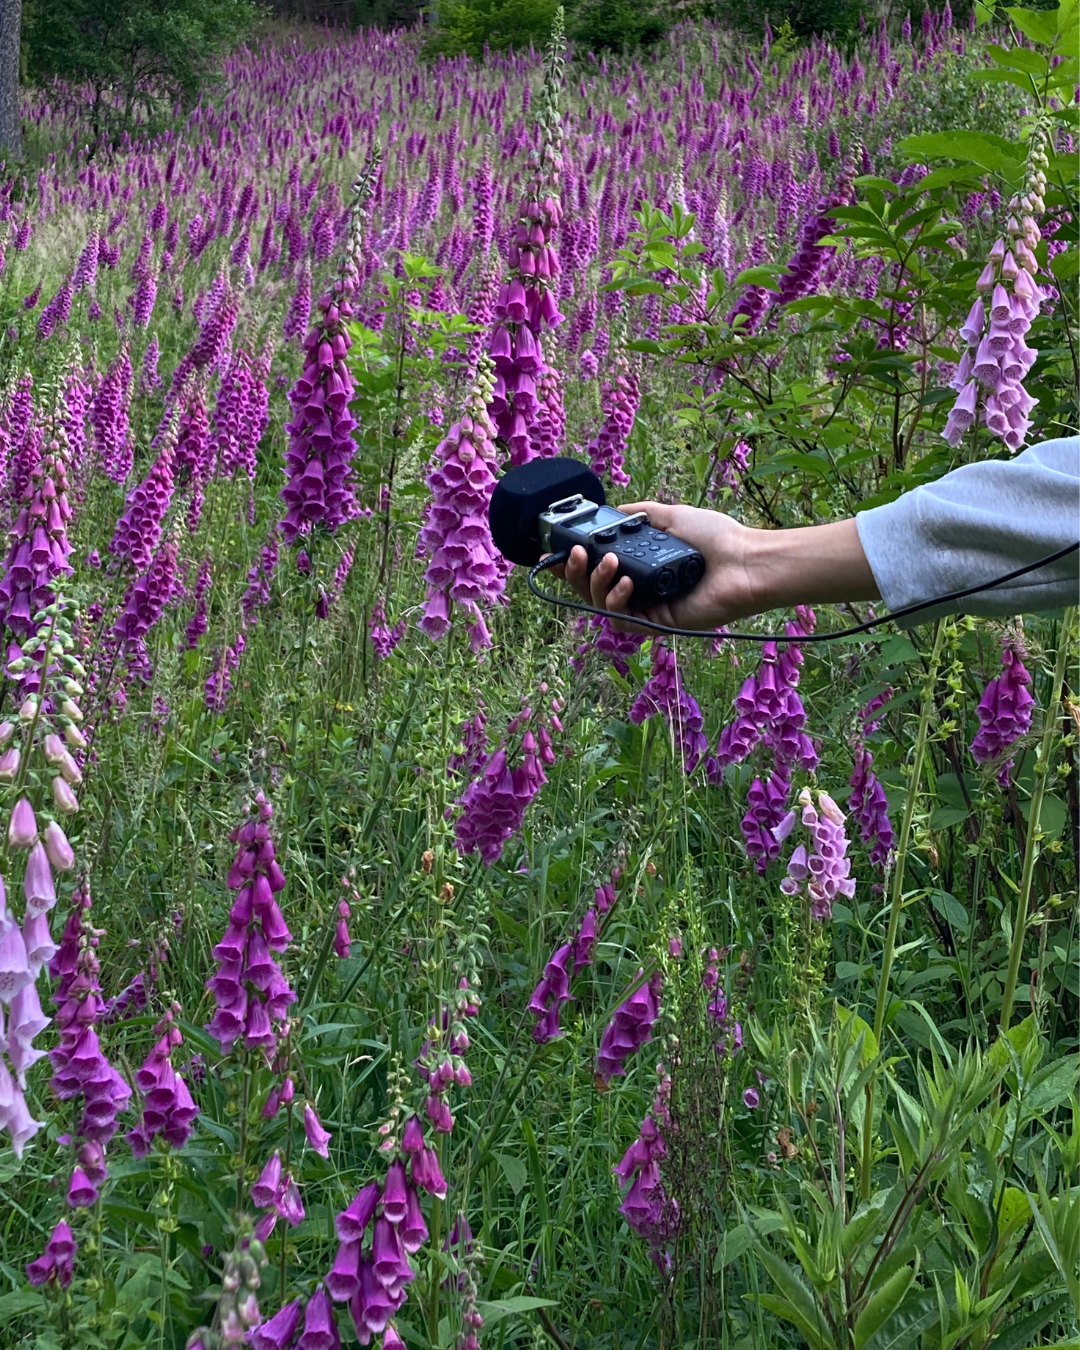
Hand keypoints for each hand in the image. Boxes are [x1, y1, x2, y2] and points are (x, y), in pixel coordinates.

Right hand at [544, 504, 878, 633]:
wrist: (745, 563)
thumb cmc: (717, 538)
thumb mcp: (671, 515)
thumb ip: (640, 514)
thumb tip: (614, 509)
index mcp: (640, 567)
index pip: (596, 570)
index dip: (571, 566)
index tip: (554, 554)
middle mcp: (640, 590)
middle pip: (589, 591)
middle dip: (574, 574)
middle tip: (577, 554)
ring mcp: (647, 609)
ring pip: (600, 607)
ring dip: (595, 584)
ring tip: (610, 564)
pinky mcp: (657, 626)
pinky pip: (623, 621)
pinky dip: (618, 602)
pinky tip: (627, 583)